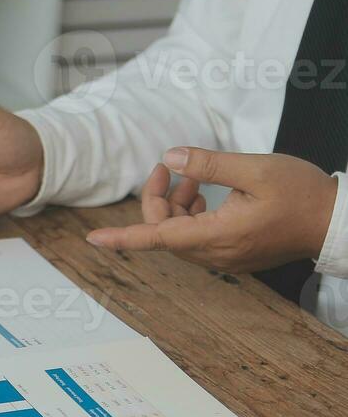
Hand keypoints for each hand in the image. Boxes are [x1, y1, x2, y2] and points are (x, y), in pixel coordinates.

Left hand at [85, 147, 338, 272]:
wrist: (336, 221)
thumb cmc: (302, 194)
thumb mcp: (255, 169)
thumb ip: (210, 164)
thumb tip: (171, 158)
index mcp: (217, 236)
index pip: (156, 238)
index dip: (122, 238)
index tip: (92, 240)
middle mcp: (215, 254)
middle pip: (164, 232)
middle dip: (159, 198)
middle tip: (171, 167)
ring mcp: (223, 258)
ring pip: (178, 235)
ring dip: (177, 205)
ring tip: (194, 176)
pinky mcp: (232, 255)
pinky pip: (196, 239)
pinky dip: (192, 215)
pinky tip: (205, 193)